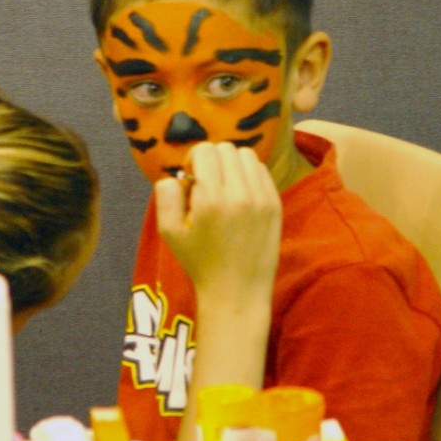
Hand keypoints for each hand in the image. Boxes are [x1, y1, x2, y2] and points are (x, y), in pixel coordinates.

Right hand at [154, 142, 281, 303]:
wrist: (236, 291)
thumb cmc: (199, 262)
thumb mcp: (169, 232)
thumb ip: (165, 196)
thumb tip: (175, 174)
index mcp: (211, 199)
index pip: (205, 150)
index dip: (193, 159)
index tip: (191, 179)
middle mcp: (239, 194)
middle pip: (226, 149)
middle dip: (212, 159)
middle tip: (207, 183)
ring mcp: (262, 198)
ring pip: (247, 155)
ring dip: (232, 164)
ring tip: (225, 186)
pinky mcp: (275, 205)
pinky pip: (262, 171)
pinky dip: (248, 174)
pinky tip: (240, 194)